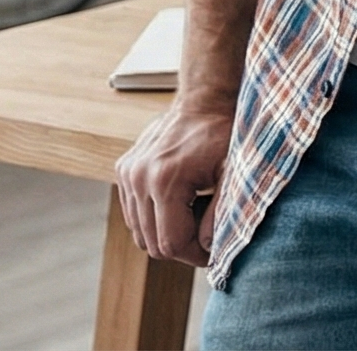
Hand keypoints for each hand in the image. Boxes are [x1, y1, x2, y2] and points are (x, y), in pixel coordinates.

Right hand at [114, 99, 233, 266]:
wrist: (204, 100)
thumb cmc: (224, 134)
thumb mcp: (233, 173)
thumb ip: (222, 214)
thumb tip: (207, 248)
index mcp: (164, 181)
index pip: (170, 243)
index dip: (194, 256)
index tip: (214, 252)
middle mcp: (138, 178)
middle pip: (152, 242)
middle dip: (181, 247)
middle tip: (206, 235)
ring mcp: (127, 174)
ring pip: (139, 232)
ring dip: (166, 233)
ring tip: (195, 214)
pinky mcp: (123, 170)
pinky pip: (134, 213)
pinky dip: (154, 219)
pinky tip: (180, 203)